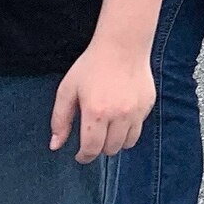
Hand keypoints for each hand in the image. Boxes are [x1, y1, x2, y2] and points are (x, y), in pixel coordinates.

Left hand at [51, 39, 153, 162]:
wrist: (123, 46)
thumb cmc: (91, 67)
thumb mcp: (67, 91)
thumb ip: (60, 120)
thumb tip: (55, 146)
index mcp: (96, 113)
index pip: (92, 149)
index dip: (84, 156)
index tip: (80, 155)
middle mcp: (119, 116)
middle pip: (111, 149)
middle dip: (100, 148)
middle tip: (93, 138)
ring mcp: (137, 111)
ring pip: (128, 142)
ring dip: (117, 142)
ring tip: (108, 130)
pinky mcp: (148, 105)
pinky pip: (139, 127)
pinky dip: (129, 128)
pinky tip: (121, 114)